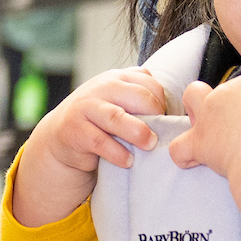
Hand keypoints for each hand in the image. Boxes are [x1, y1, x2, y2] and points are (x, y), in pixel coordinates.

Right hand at [11, 68, 167, 226]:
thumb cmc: (100, 122)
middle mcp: (102, 88)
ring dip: (138, 133)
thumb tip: (180, 111)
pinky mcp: (74, 130)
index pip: (149, 84)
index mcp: (117, 78)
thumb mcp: (120, 103)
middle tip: (159, 134)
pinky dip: (117, 153)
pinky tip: (127, 161)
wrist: (60, 137)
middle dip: (154, 115)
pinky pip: (99, 141)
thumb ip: (141, 99)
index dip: (162, 103)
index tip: (166, 121)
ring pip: (117, 117)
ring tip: (149, 145)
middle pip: (137, 96)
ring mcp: (86, 107)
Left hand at [170, 70, 240, 240]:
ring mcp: (207, 118)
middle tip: (235, 124)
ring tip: (207, 128)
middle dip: (218, 102)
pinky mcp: (199, 144)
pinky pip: (179, 148)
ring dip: (195, 111)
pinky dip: (184, 154)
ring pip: (191, 100)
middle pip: (216, 89)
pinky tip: (193, 159)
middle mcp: (222, 95)